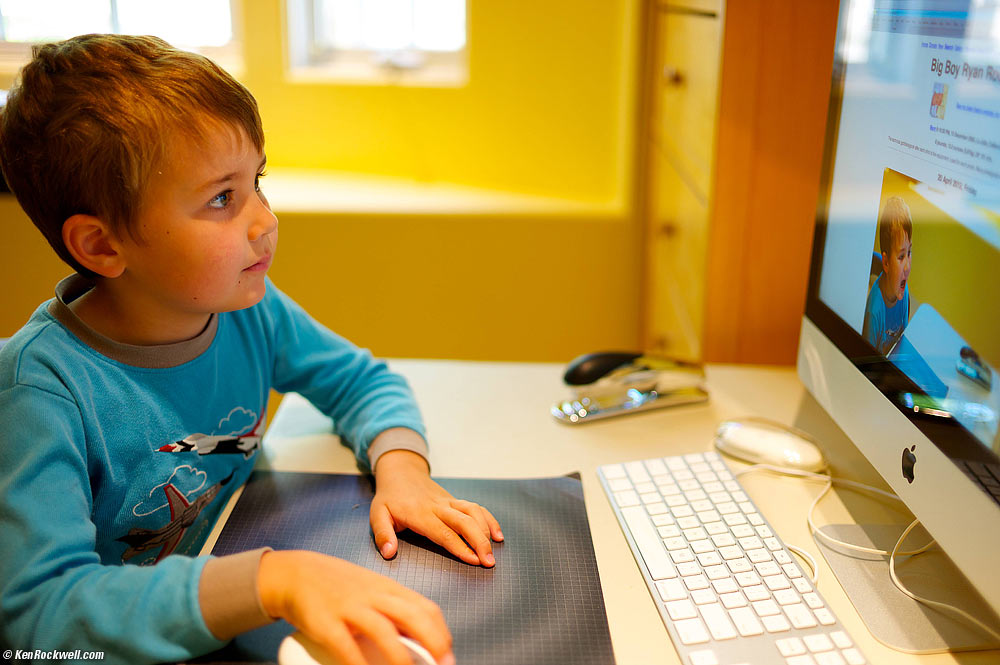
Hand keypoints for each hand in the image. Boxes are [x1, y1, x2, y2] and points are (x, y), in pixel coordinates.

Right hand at [258, 550, 454, 664]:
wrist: (296, 573)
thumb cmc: (338, 586)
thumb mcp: (371, 590)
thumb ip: (392, 610)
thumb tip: (419, 640)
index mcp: (388, 588)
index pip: (424, 608)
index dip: (440, 632)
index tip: (447, 654)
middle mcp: (373, 595)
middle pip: (412, 616)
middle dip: (433, 642)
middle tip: (443, 664)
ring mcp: (349, 607)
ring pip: (382, 630)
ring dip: (400, 657)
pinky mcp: (326, 622)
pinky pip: (346, 646)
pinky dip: (359, 664)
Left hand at [369, 448, 502, 566]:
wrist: (401, 472)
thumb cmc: (389, 498)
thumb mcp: (377, 514)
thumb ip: (383, 534)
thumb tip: (389, 553)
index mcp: (420, 514)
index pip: (444, 532)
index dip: (460, 547)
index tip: (473, 560)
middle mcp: (438, 507)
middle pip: (464, 522)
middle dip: (480, 542)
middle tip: (489, 563)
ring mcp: (449, 502)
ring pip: (473, 512)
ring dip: (486, 531)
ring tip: (493, 552)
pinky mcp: (455, 500)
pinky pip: (476, 507)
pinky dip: (489, 519)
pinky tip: (497, 534)